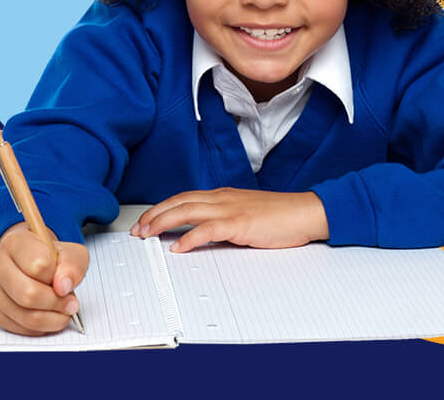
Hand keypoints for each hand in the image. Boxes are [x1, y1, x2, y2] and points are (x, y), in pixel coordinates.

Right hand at [0, 222, 89, 334]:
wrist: (31, 262)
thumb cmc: (50, 257)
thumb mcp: (70, 252)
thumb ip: (72, 265)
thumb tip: (63, 286)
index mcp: (14, 242)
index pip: (39, 265)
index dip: (58, 277)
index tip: (65, 280)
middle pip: (29, 294)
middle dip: (57, 303)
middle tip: (70, 303)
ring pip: (26, 316)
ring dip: (52, 318)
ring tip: (63, 311)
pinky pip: (21, 328)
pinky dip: (42, 327)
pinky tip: (49, 316)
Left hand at [131, 188, 328, 252]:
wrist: (305, 212)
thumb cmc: (280, 216)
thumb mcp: (246, 214)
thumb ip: (224, 220)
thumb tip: (203, 234)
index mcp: (223, 196)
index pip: (183, 198)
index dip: (161, 208)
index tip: (146, 221)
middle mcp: (222, 198)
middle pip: (179, 201)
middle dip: (154, 215)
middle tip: (137, 229)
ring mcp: (230, 209)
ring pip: (187, 211)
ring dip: (162, 223)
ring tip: (147, 235)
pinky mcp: (240, 223)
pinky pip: (208, 229)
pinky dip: (189, 237)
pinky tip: (177, 247)